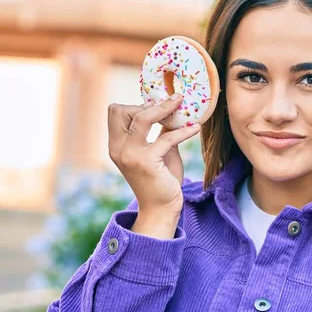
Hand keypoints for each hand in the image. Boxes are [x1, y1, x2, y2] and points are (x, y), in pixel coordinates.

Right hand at [107, 93, 200, 235]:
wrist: (161, 208)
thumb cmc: (161, 178)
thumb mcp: (159, 150)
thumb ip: (160, 131)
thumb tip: (172, 109)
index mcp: (117, 144)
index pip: (115, 112)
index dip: (136, 104)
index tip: (158, 106)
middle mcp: (118, 148)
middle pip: (120, 110)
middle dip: (145, 104)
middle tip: (170, 105)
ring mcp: (130, 155)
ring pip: (142, 118)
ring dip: (164, 108)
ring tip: (181, 103)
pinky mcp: (147, 162)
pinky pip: (167, 137)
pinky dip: (184, 131)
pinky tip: (196, 128)